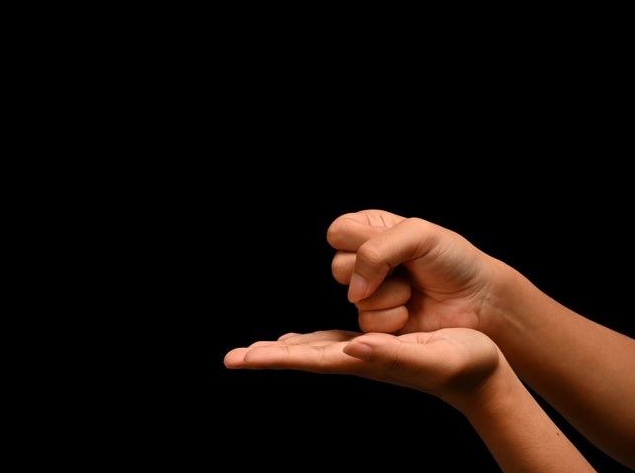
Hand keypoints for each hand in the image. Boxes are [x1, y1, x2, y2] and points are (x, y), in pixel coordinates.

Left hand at [224, 328, 499, 403]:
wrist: (481, 374)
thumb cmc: (463, 363)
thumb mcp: (428, 356)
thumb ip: (390, 355)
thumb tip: (352, 348)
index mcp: (365, 361)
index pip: (309, 360)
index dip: (274, 358)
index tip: (242, 359)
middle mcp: (359, 360)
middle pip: (303, 358)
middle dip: (268, 357)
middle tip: (232, 357)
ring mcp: (366, 356)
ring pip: (314, 351)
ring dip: (284, 351)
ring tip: (257, 351)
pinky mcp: (377, 348)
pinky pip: (333, 343)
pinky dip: (311, 342)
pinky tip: (303, 341)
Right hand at [327, 210, 496, 333]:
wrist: (478, 300)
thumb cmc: (454, 260)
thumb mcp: (417, 235)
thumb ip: (374, 251)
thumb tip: (354, 290)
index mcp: (371, 229)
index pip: (337, 232)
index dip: (359, 242)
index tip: (390, 245)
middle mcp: (366, 260)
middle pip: (338, 267)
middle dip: (376, 271)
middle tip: (405, 270)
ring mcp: (370, 292)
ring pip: (353, 298)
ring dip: (388, 296)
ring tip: (412, 291)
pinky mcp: (377, 321)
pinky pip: (365, 322)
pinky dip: (392, 318)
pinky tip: (411, 311)